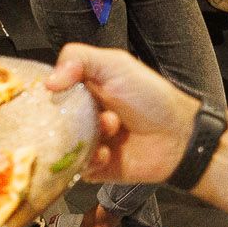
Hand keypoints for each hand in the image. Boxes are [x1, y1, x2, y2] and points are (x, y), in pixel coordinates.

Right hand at [46, 43, 199, 189]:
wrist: (178, 136)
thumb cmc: (152, 98)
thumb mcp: (116, 65)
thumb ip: (78, 58)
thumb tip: (49, 80)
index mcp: (85, 88)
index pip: (52, 90)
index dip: (49, 92)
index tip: (52, 93)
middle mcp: (84, 115)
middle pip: (53, 119)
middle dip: (68, 117)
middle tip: (89, 113)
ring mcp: (89, 141)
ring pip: (63, 145)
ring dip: (84, 137)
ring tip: (111, 128)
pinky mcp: (95, 166)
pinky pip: (77, 168)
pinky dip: (90, 160)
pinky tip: (107, 153)